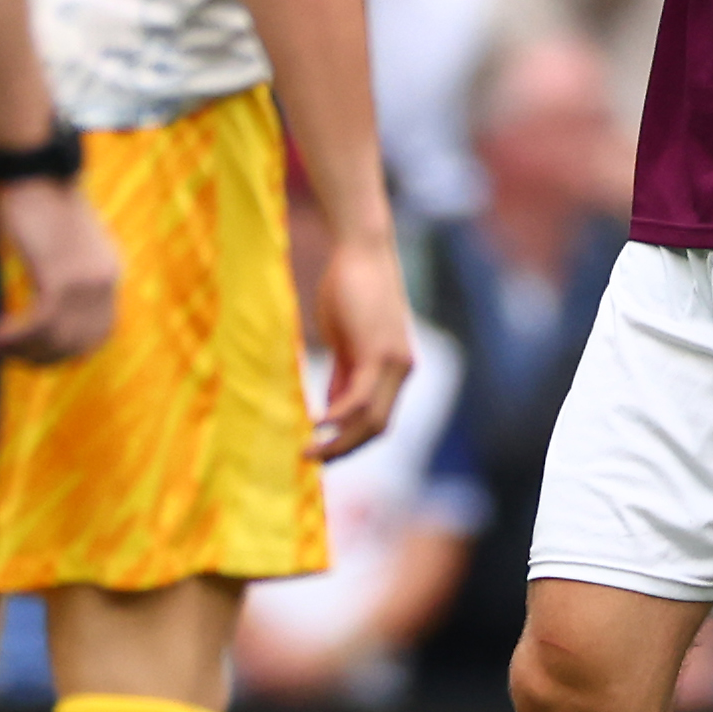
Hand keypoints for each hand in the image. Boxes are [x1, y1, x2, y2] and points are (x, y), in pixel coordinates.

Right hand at [0, 175, 122, 364]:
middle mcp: (105, 281)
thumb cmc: (44, 201)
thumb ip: (71, 273)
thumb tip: (53, 309)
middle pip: (79, 343)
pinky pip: (39, 325)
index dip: (68, 351)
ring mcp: (85, 282)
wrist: (37, 170)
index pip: (101, 333)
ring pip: (56, 339)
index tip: (38, 353)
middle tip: (10, 357)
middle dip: (42, 357)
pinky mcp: (59, 278)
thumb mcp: (69, 242)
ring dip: (22, 350)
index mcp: (112, 272)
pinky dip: (15, 337)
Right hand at [308, 230, 417, 458]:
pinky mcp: (380, 352)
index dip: (352, 442)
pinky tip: (315, 424)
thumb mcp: (345, 341)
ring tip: (308, 449)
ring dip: (339, 441)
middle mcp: (403, 371)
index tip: (323, 453)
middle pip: (378, 428)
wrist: (361, 250)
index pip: (378, 420)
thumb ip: (344, 375)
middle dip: (345, 450)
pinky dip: (338, 417)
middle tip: (313, 461)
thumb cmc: (348, 289)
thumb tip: (332, 410)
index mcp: (396, 370)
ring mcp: (395, 363)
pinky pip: (359, 398)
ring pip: (371, 420)